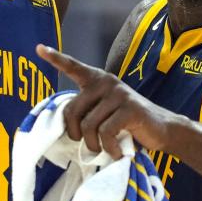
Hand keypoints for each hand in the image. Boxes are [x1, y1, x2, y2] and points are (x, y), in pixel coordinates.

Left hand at [36, 44, 179, 158]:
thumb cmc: (128, 125)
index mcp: (97, 81)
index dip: (55, 58)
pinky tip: (117, 152)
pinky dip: (109, 148)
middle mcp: (106, 82)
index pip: (73, 67)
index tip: (39, 48)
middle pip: (72, 112)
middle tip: (89, 146)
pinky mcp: (129, 107)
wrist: (162, 130)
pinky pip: (105, 133)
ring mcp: (118, 93)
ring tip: (107, 149)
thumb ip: (87, 113)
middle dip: (76, 135)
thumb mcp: (104, 114)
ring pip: (88, 126)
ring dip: (94, 146)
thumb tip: (64, 130)